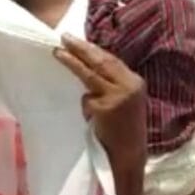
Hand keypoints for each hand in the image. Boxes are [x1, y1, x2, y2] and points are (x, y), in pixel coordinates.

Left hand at [54, 34, 146, 170]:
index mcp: (136, 82)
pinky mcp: (105, 109)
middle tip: (64, 38)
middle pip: (101, 61)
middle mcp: (129, 86)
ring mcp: (117, 97)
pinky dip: (86, 106)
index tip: (76, 41)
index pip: (111, 60)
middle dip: (81, 49)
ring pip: (90, 75)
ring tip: (58, 53)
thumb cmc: (126, 130)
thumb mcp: (126, 101)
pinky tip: (91, 117)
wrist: (130, 156)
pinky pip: (88, 99)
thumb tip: (90, 63)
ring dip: (73, 62)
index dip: (93, 49)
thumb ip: (114, 83)